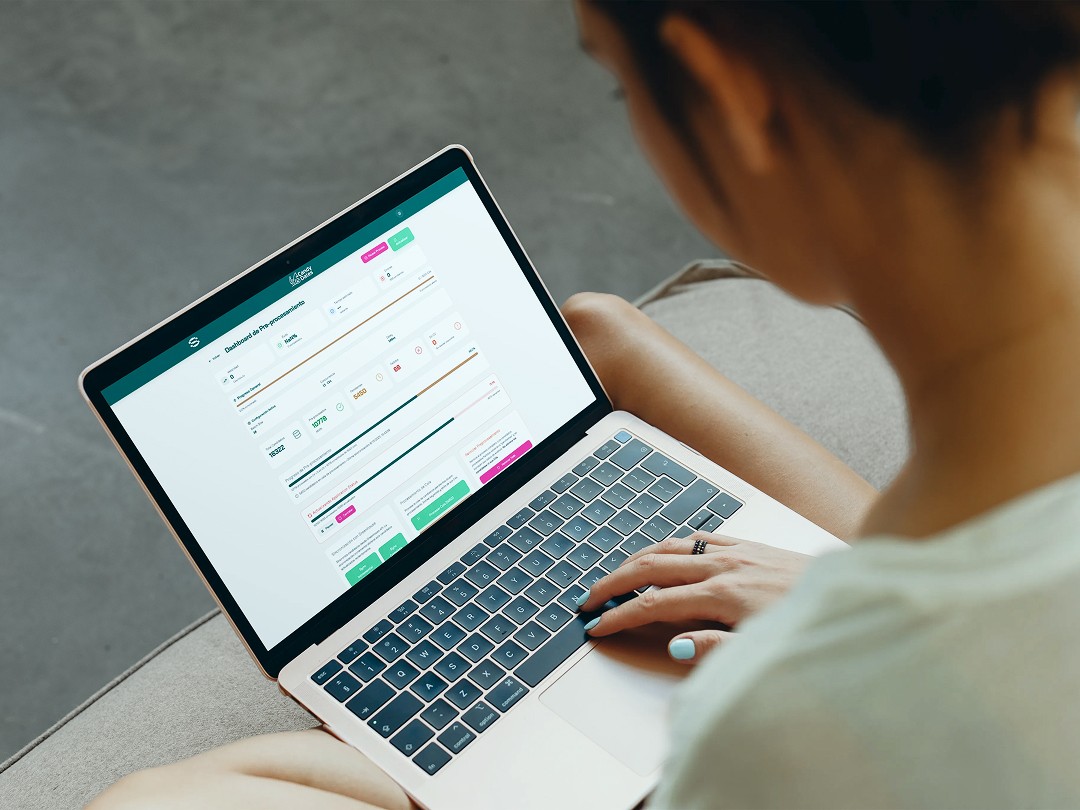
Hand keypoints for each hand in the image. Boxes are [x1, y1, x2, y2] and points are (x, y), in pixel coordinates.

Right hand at [577, 533, 813, 664]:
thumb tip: (676, 646)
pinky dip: (673, 544)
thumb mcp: (765, 649)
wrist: (860, 592)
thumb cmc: (815, 624)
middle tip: (589, 598)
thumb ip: (716, 649)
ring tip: (615, 574)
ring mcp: (737, 552)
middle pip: (652, 568)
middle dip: (614, 582)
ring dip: (636, 559)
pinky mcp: (752, 545)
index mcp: (724, 595)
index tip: (597, 626)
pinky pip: (700, 537)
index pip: (655, 605)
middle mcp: (725, 567)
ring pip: (671, 546)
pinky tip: (667, 552)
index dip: (620, 616)